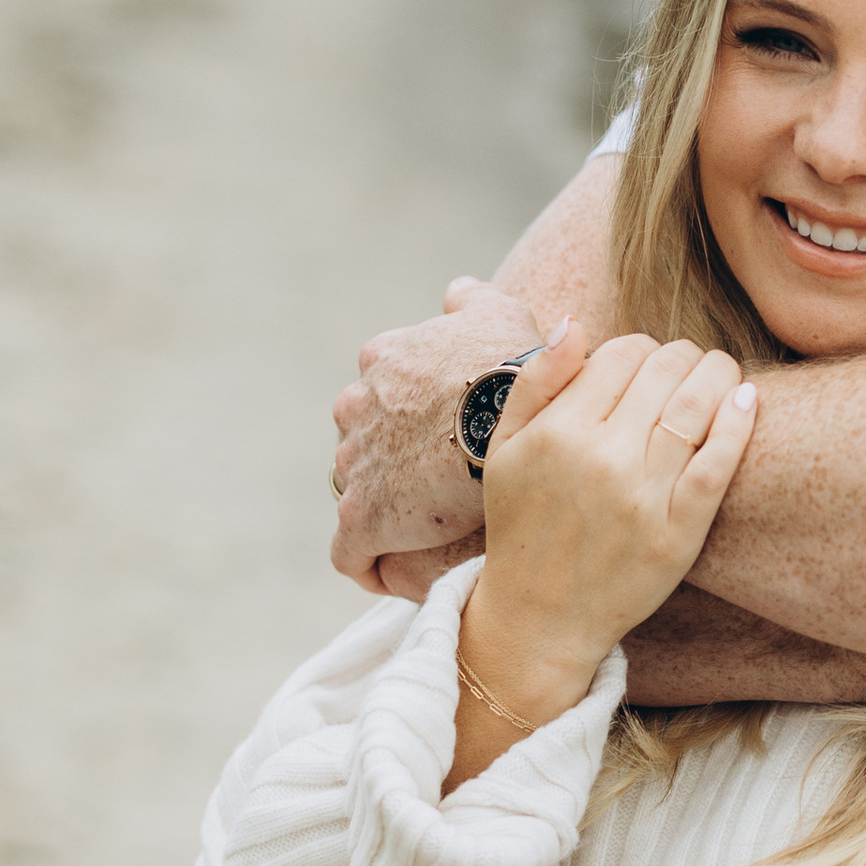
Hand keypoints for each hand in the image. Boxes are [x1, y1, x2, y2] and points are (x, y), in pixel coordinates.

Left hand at [330, 276, 538, 590]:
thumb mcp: (499, 310)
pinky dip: (368, 562)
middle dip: (390, 463)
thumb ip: (472, 301)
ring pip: (357, 493)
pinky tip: (396, 572)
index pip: (379, 395)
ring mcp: (354, 464)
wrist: (514, 415)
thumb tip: (456, 293)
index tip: (439, 441)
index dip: (408, 421)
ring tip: (428, 533)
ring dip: (384, 509)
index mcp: (382, 361)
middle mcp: (355, 408)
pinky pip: (351, 552)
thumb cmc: (514, 361)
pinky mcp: (361, 517)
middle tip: (440, 486)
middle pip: (362, 442)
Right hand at [462, 328, 758, 708]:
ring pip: (699, 403)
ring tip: (721, 374)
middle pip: (667, 370)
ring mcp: (644, 497)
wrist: (539, 617)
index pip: (624, 353)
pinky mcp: (679, 532)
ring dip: (719, 374)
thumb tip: (576, 322)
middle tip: (688, 368)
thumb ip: (537, 380)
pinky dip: (740, 422)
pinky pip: (720, 462)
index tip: (646, 365)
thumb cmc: (523, 525)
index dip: (642, 348)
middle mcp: (603, 459)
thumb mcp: (504, 449)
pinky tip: (747, 399)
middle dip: (683, 357)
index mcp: (559, 432)